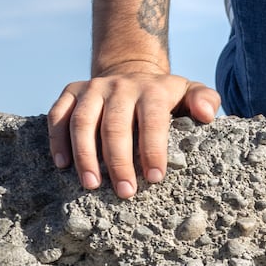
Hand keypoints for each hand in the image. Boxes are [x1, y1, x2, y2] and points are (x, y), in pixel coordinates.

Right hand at [46, 67, 220, 199]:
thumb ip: (204, 100)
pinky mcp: (72, 91)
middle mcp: (119, 86)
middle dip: (119, 162)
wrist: (131, 72)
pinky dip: (58, 140)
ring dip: (85, 155)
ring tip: (91, 185)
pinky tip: (63, 165)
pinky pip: (58, 115)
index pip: (152, 121)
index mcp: (152, 90)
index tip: (155, 179)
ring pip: (83, 122)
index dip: (152, 150)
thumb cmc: (165, 96)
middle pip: (115, 126)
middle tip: (125, 193)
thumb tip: (207, 114)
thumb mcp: (190, 92)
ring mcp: (93, 88)